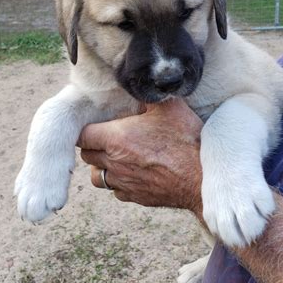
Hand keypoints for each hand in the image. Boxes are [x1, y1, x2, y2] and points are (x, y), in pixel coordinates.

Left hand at [78, 99, 203, 212]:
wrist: (201, 176)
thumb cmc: (185, 139)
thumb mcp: (169, 107)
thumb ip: (147, 95)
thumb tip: (139, 85)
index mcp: (116, 138)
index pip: (81, 135)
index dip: (87, 129)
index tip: (97, 124)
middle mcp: (114, 162)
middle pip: (86, 155)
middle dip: (93, 146)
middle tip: (108, 137)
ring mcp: (124, 182)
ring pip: (97, 176)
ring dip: (102, 166)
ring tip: (117, 157)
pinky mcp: (135, 197)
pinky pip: (117, 191)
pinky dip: (120, 182)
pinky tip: (134, 173)